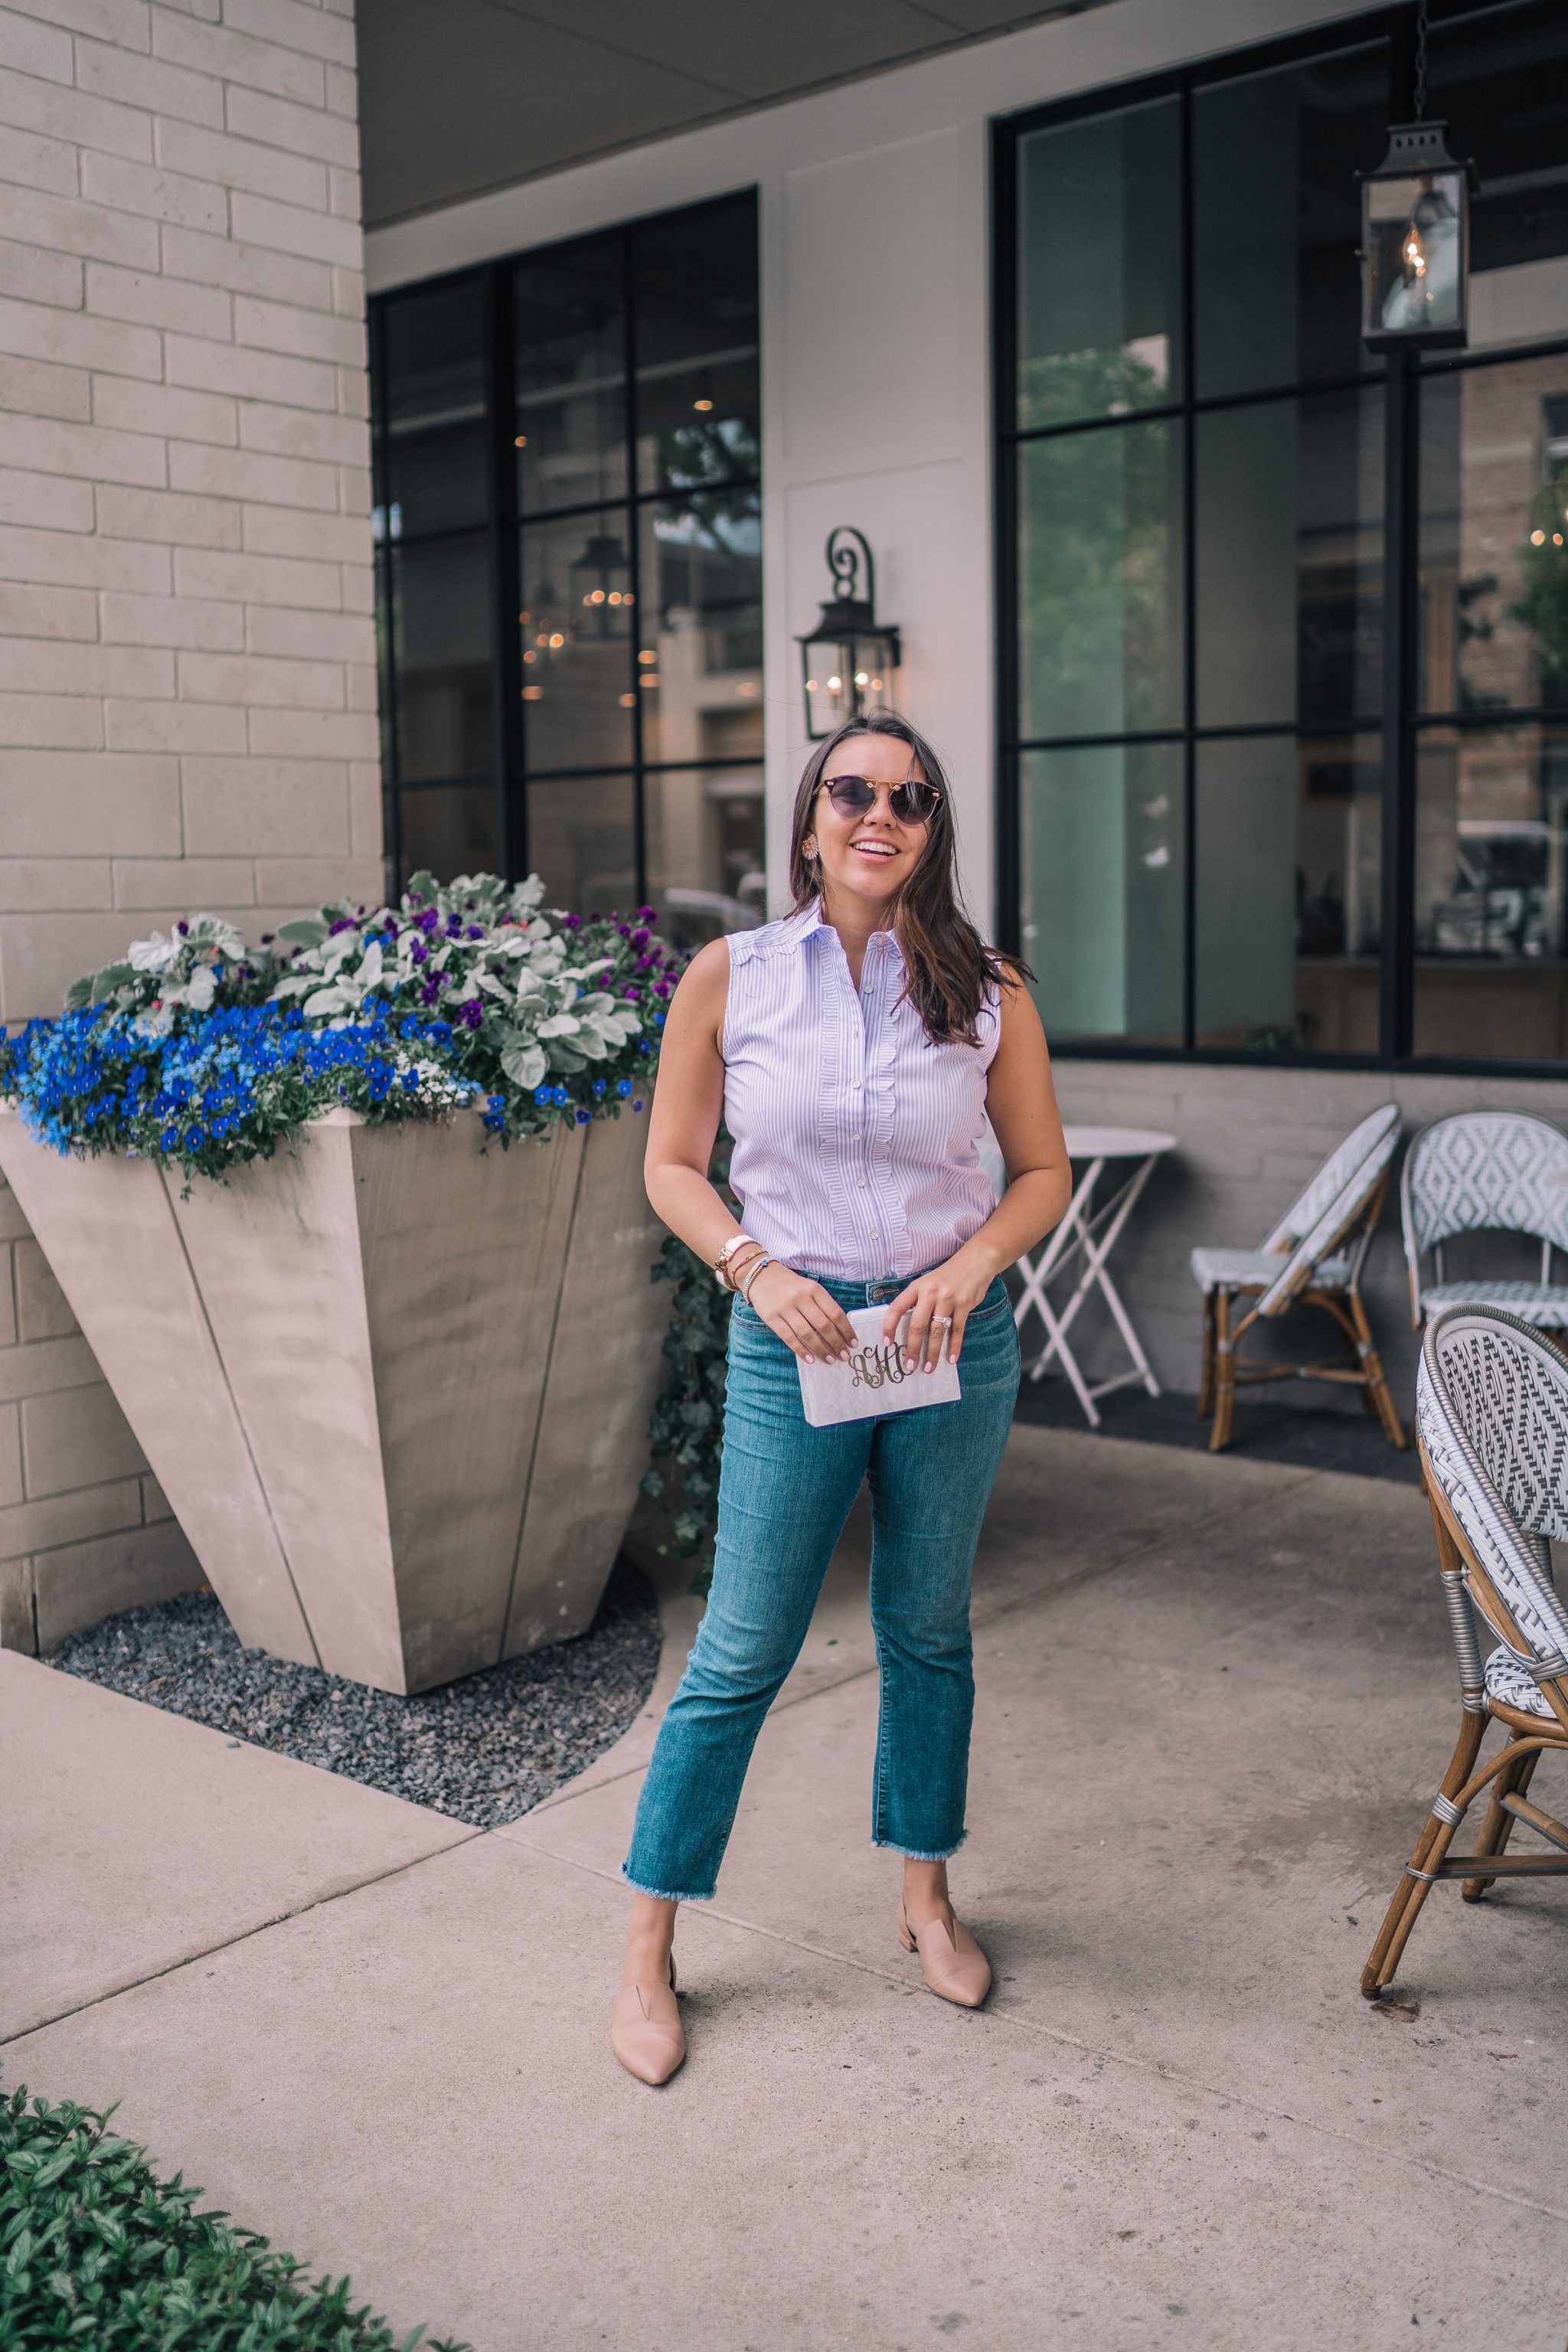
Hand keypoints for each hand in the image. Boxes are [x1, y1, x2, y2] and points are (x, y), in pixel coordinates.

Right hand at [745, 1263, 857, 1363]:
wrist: (762, 1276)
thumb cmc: (791, 1286)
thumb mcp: (810, 1288)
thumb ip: (823, 1305)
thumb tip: (839, 1331)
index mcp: (815, 1290)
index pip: (835, 1313)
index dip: (846, 1330)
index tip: (853, 1343)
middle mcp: (801, 1298)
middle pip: (823, 1325)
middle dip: (836, 1343)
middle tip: (844, 1356)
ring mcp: (785, 1308)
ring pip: (807, 1333)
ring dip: (821, 1349)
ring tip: (830, 1360)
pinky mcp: (771, 1317)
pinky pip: (789, 1337)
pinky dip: (801, 1350)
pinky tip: (810, 1359)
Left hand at [883, 1255, 993, 1372]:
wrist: (976, 1261)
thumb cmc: (948, 1275)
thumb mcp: (927, 1282)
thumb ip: (917, 1300)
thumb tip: (906, 1326)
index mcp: (917, 1287)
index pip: (897, 1308)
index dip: (889, 1326)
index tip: (887, 1343)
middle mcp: (931, 1293)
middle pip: (918, 1325)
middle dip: (912, 1349)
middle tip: (909, 1366)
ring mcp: (948, 1299)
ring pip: (937, 1331)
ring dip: (932, 1353)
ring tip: (928, 1368)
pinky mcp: (964, 1305)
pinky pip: (957, 1330)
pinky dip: (954, 1346)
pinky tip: (951, 1359)